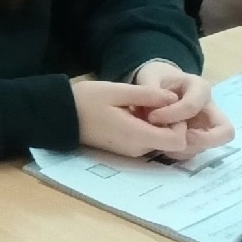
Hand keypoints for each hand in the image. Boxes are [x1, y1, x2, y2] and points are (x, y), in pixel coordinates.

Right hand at [72, 79, 191, 157]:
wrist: (61, 116)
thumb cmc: (87, 100)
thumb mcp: (117, 91)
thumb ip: (147, 95)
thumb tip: (173, 98)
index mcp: (137, 136)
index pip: (177, 140)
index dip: (180, 123)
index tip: (168, 104)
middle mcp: (138, 149)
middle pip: (170, 142)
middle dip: (170, 122)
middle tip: (159, 100)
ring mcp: (131, 151)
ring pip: (159, 140)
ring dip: (159, 123)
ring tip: (146, 102)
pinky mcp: (125, 148)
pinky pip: (147, 140)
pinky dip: (149, 127)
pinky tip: (136, 110)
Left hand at [130, 62, 235, 159]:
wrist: (158, 85)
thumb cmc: (157, 80)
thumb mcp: (150, 78)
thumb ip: (150, 92)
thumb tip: (154, 113)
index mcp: (200, 89)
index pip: (193, 106)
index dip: (172, 114)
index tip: (152, 117)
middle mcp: (209, 110)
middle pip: (225, 131)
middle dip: (203, 140)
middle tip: (177, 140)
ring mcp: (205, 128)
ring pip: (207, 146)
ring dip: (184, 148)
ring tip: (161, 140)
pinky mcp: (196, 140)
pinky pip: (193, 152)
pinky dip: (178, 153)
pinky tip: (162, 145)